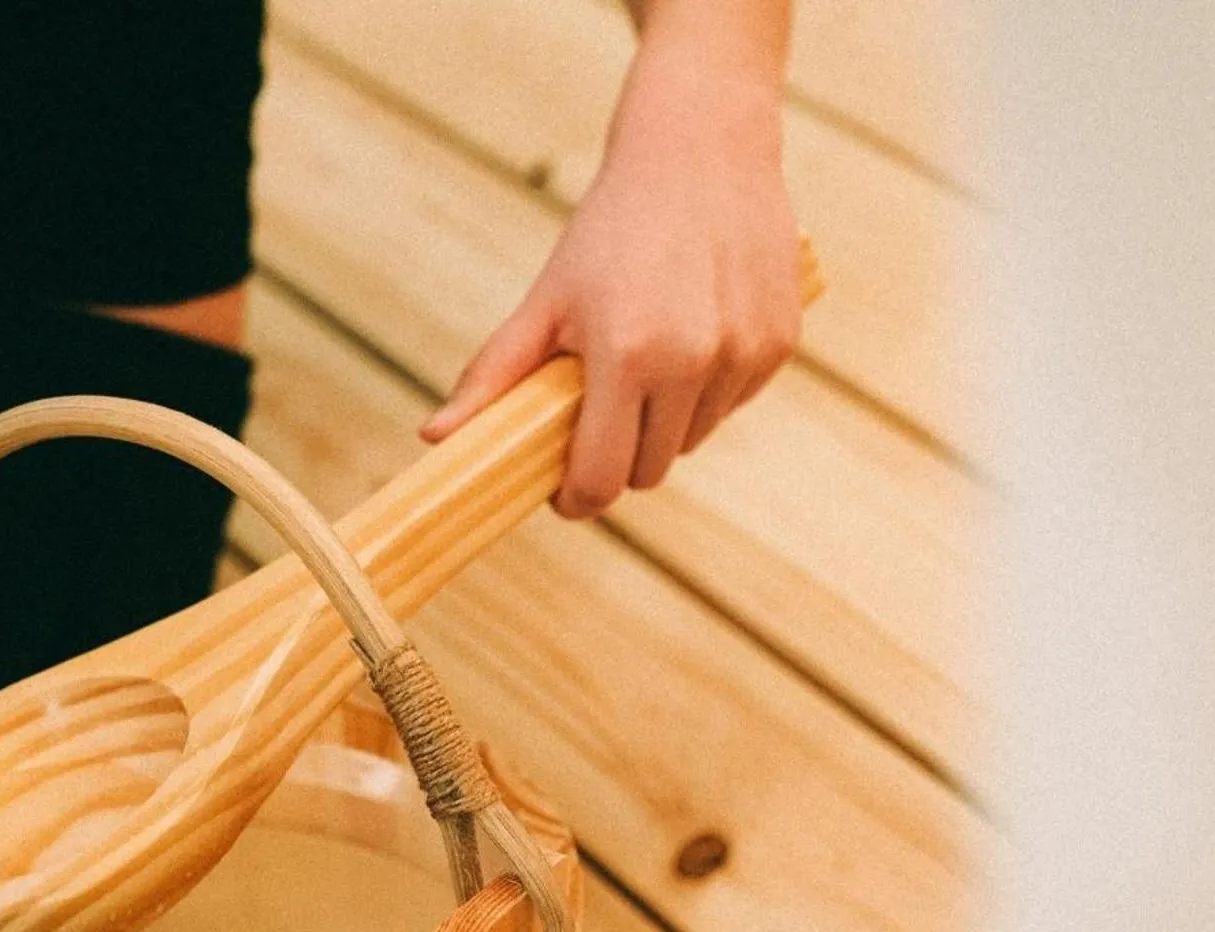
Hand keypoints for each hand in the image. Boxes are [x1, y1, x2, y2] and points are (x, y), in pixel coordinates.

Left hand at [420, 42, 802, 517]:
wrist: (700, 151)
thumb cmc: (611, 229)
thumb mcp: (547, 298)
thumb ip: (494, 374)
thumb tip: (435, 438)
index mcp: (627, 356)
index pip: (602, 478)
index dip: (576, 498)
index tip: (563, 491)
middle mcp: (693, 362)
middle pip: (649, 472)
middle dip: (618, 459)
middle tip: (598, 415)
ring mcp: (743, 356)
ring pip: (693, 441)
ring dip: (664, 425)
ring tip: (647, 362)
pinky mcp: (779, 345)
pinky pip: (731, 404)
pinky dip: (707, 392)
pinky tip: (692, 335)